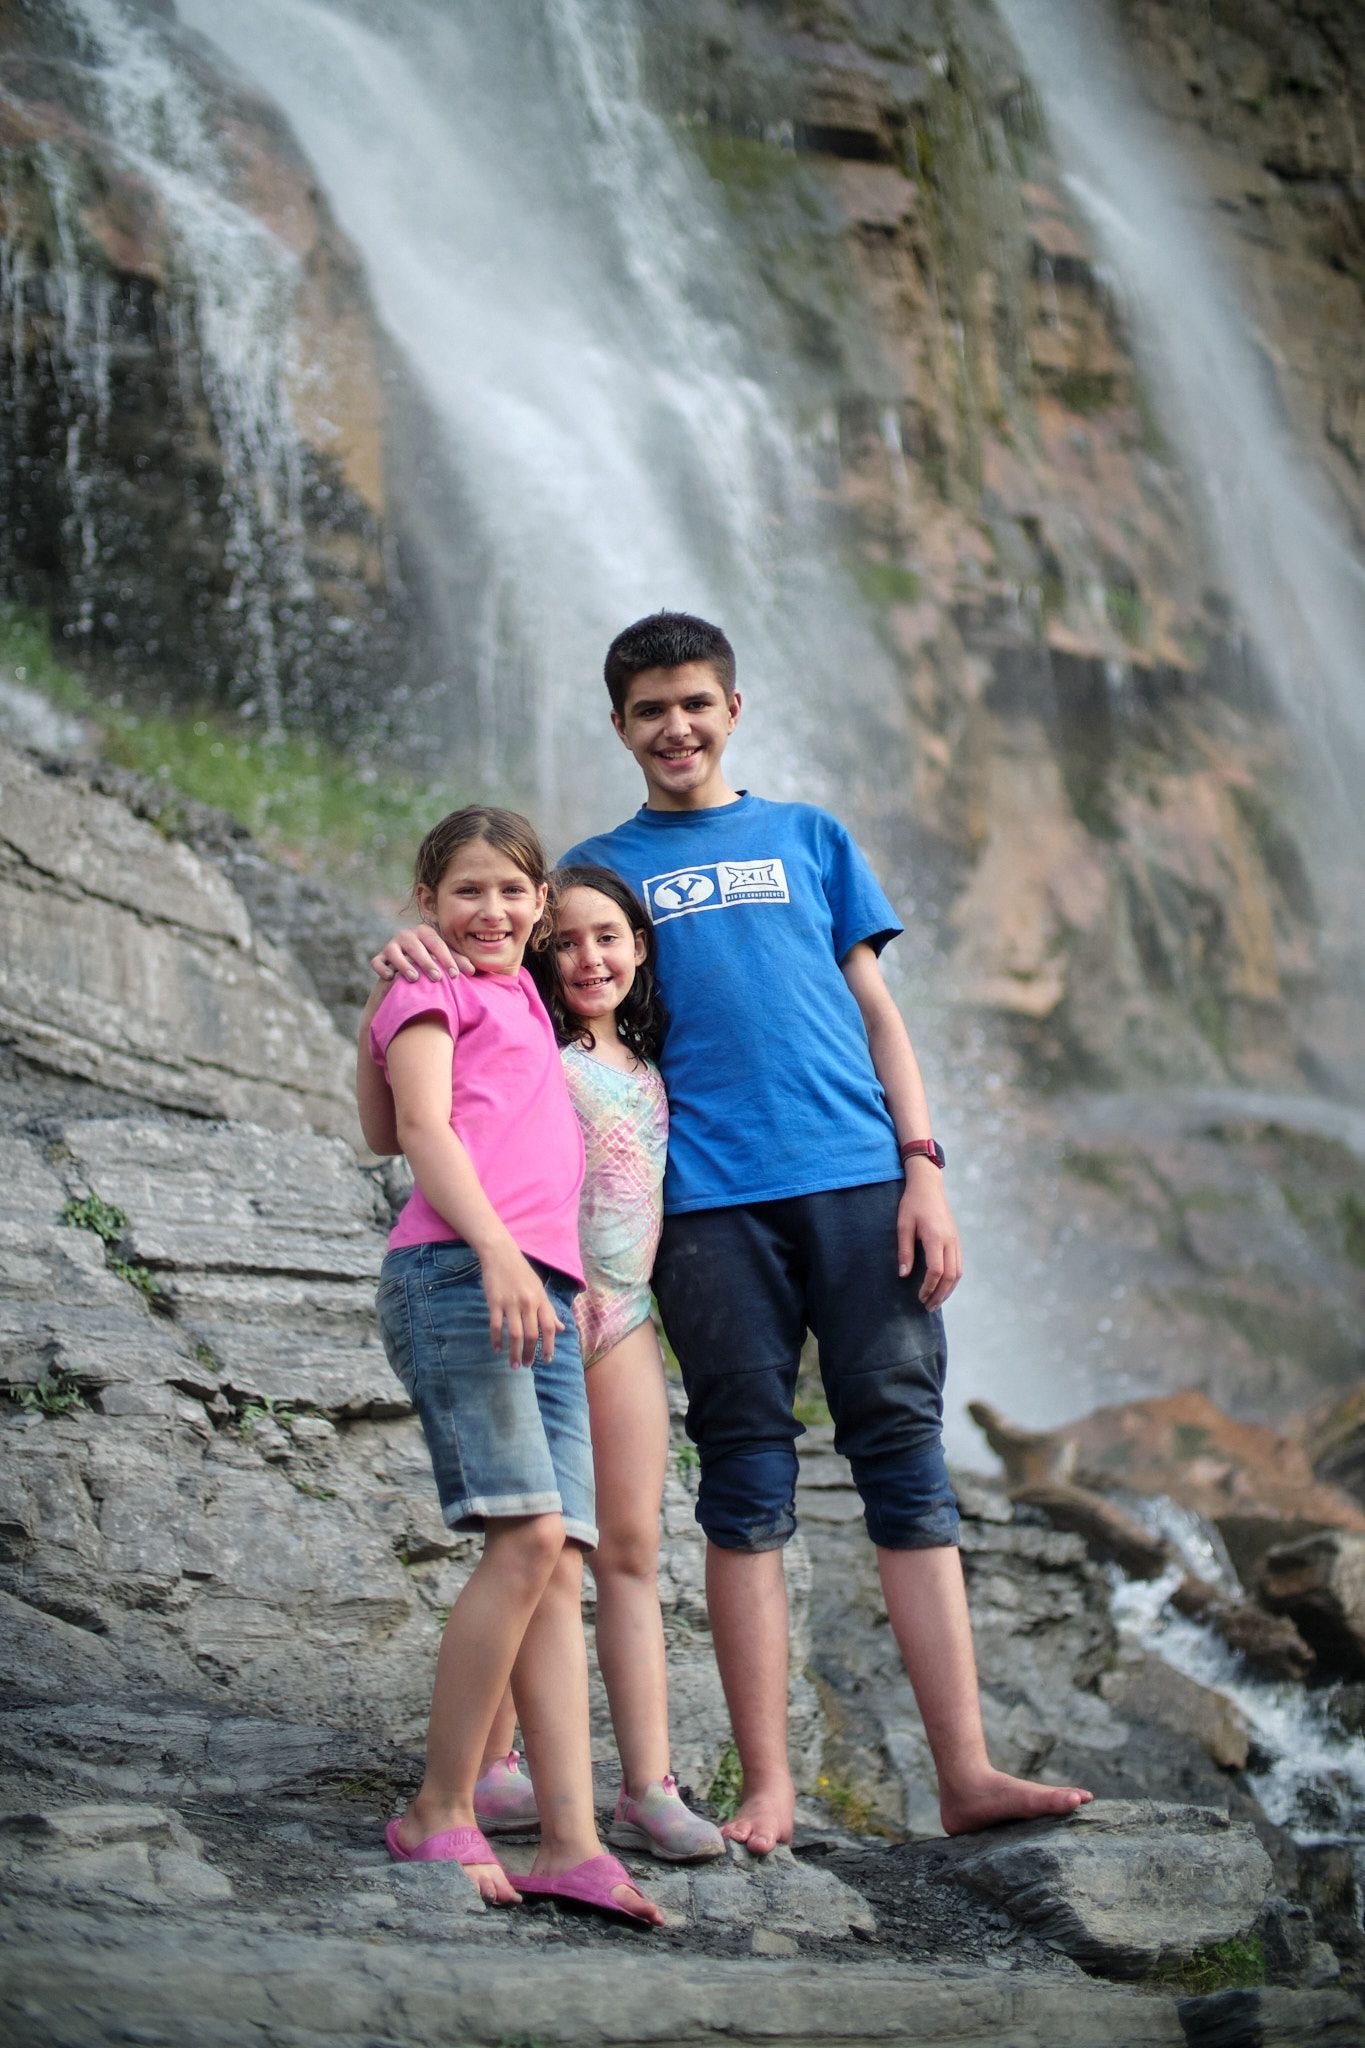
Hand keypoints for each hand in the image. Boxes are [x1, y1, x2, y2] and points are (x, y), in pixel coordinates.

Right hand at [369, 923, 473, 982]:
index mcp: (424, 932)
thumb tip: (472, 971)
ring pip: (394, 951)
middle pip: (416, 946)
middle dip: (426, 962)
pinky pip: (377, 962)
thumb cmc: (431, 961)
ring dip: (404, 964)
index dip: (447, 958)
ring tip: (414, 978)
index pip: (437, 943)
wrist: (407, 967)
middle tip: (437, 978)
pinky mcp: (379, 957)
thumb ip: (458, 963)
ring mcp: (391, 946)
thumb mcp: (445, 960)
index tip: (455, 975)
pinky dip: (382, 968)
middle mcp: (406, 935)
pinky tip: (390, 978)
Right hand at [478, 1238, 565, 1366]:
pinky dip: (496, 1340)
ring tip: (514, 1364)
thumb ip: (549, 1311)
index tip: (547, 1360)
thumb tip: (561, 1329)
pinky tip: (497, 1349)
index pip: (549, 1327)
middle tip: (527, 1365)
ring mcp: (510, 1302)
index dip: (550, 1345)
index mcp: (540, 1299)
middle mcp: (528, 1302)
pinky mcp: (494, 1302)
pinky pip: (495, 1326)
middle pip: (532, 1334)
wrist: (500, 1254)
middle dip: (530, 1353)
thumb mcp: (539, 1289)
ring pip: (515, 1334)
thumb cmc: (521, 1272)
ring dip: (514, 1352)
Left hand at [898, 1163, 961, 1309]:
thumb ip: (904, 1251)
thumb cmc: (912, 1204)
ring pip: (958, 1272)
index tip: (919, 1297)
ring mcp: (956, 1240)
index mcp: (936, 1237)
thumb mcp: (903, 1225)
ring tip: (936, 1301)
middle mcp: (950, 1241)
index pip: (936, 1271)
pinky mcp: (956, 1240)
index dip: (929, 1287)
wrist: (928, 1186)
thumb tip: (903, 1275)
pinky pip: (958, 1265)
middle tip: (928, 1307)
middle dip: (940, 1294)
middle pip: (951, 1276)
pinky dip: (952, 1280)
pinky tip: (943, 1287)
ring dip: (948, 1290)